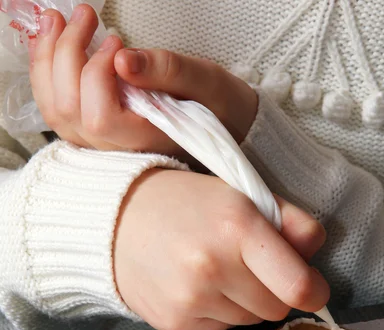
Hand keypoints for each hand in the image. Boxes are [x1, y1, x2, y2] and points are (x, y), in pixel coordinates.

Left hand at [29, 4, 256, 157]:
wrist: (227, 123)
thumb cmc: (221, 105)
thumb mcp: (204, 82)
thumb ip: (166, 71)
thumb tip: (121, 59)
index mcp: (149, 142)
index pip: (101, 117)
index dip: (97, 73)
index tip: (118, 41)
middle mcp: (122, 150)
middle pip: (69, 110)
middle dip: (65, 53)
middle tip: (85, 15)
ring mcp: (106, 144)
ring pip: (55, 111)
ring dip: (47, 60)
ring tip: (56, 20)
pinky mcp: (99, 132)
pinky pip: (58, 108)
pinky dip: (48, 72)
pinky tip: (54, 42)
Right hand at [114, 170, 329, 329]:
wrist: (117, 221)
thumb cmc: (189, 205)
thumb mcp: (243, 196)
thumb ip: (290, 221)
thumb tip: (315, 253)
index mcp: (238, 228)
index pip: (298, 285)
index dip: (314, 291)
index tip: (313, 288)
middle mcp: (213, 267)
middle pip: (277, 308)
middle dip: (275, 292)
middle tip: (251, 267)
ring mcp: (191, 299)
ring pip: (251, 321)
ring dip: (246, 303)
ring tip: (219, 273)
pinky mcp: (175, 323)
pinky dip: (220, 313)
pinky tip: (199, 287)